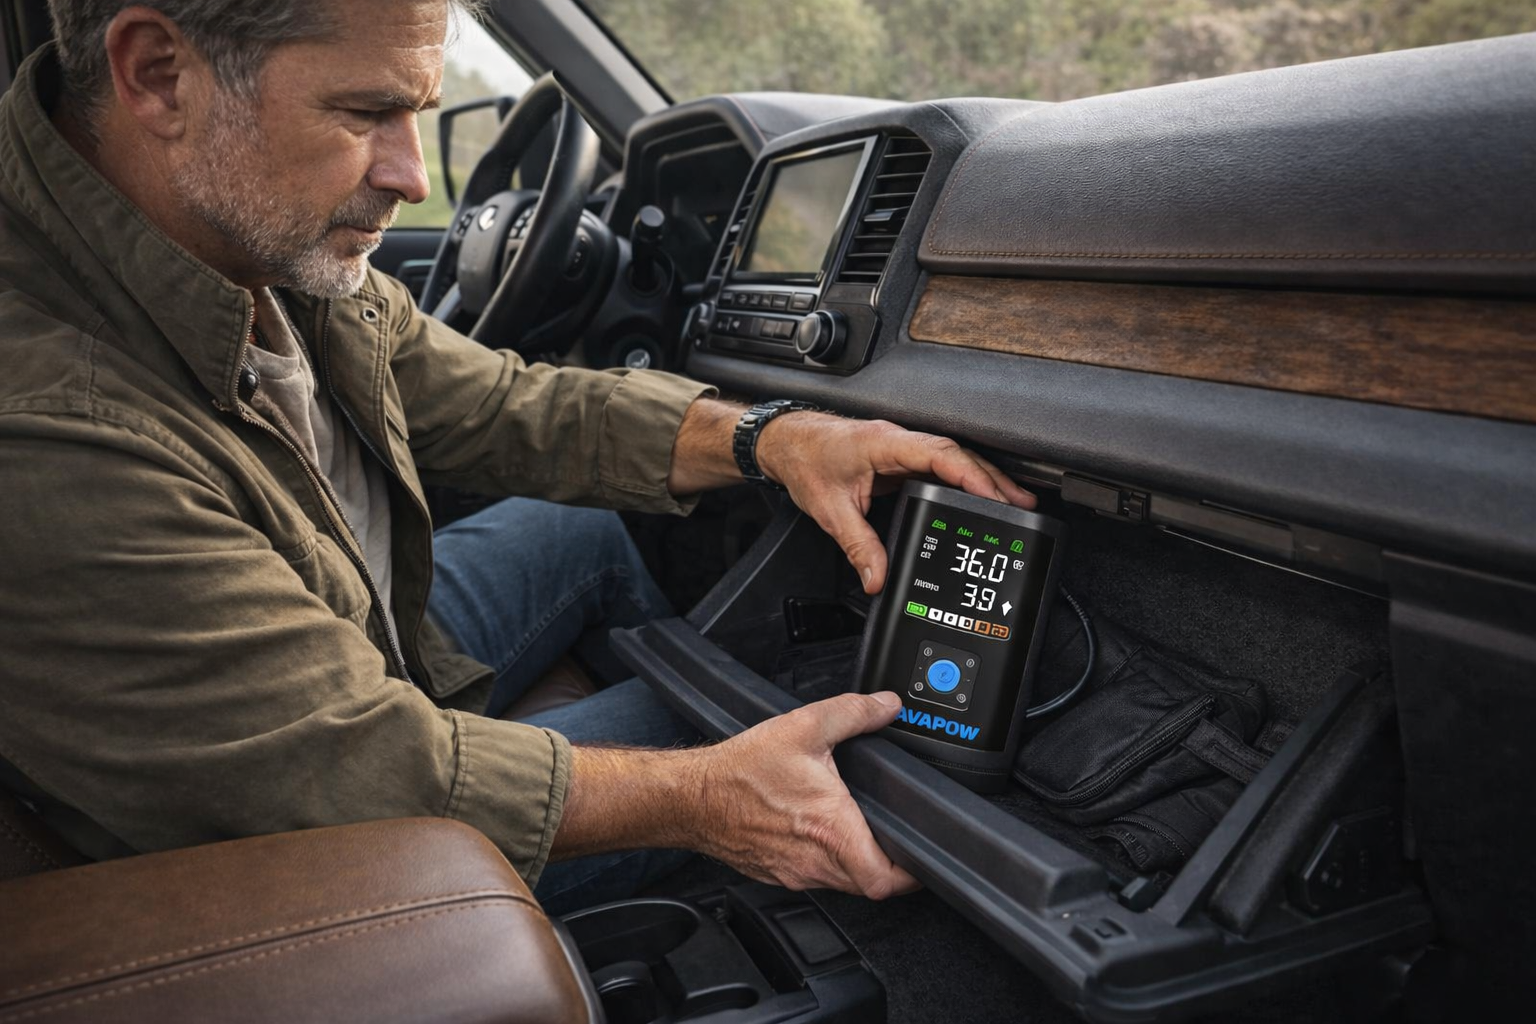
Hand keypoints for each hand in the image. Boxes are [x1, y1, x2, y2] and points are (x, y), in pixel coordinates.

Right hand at [688, 692, 919, 899]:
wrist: (691, 797)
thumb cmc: (740, 771)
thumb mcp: (804, 726)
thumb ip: (854, 712)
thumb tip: (887, 706)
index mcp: (831, 830)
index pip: (886, 881)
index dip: (912, 875)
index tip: (921, 857)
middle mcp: (814, 861)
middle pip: (868, 884)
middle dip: (887, 864)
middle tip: (894, 837)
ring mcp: (794, 873)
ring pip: (841, 882)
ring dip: (855, 861)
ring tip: (857, 829)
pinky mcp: (776, 874)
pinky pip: (812, 877)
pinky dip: (824, 860)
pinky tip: (816, 831)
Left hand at [756, 413, 1035, 592]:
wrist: (784, 442)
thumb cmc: (804, 462)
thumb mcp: (831, 511)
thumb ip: (859, 546)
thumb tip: (878, 578)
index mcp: (885, 445)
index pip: (941, 455)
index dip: (973, 475)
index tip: (996, 497)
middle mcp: (897, 441)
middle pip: (957, 455)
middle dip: (992, 480)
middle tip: (1022, 504)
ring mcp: (900, 447)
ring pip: (952, 458)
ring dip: (981, 478)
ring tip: (1011, 503)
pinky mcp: (898, 456)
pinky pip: (938, 465)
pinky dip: (960, 480)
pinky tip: (974, 497)